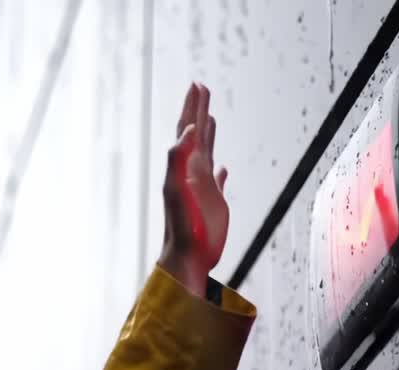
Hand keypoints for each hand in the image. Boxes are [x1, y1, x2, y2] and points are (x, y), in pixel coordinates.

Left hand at [158, 82, 229, 294]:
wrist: (187, 255)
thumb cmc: (181, 225)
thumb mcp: (175, 188)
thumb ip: (178, 158)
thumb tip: (188, 130)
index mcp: (184, 165)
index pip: (186, 129)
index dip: (191, 107)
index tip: (196, 85)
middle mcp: (193, 171)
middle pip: (195, 134)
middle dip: (198, 110)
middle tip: (202, 87)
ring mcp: (203, 186)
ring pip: (206, 151)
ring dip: (208, 132)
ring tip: (210, 115)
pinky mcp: (214, 202)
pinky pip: (218, 180)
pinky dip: (220, 170)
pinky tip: (222, 167)